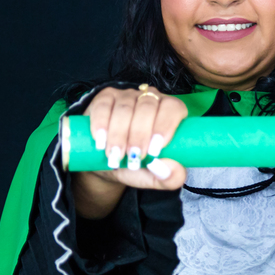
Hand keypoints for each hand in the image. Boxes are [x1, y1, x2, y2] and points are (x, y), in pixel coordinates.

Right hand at [72, 85, 187, 218]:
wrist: (105, 162)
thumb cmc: (135, 165)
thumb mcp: (153, 177)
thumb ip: (169, 178)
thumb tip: (173, 169)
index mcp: (169, 112)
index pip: (174, 108)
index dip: (165, 126)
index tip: (154, 150)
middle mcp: (150, 99)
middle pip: (148, 107)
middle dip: (140, 134)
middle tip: (133, 157)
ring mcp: (126, 96)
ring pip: (125, 108)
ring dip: (119, 134)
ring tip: (115, 156)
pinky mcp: (104, 98)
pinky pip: (103, 106)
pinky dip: (101, 124)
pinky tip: (101, 141)